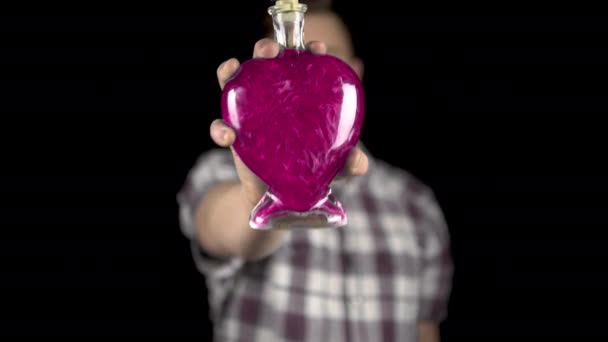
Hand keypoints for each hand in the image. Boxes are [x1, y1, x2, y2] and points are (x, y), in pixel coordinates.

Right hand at [210, 38, 368, 205]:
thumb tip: (359, 162)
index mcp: (299, 98)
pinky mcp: (235, 136)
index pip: (303, 64)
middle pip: (265, 62)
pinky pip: (220, 125)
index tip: (317, 50)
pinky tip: (228, 135)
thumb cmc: (311, 171)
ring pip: (235, 83)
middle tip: (271, 51)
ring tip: (233, 69)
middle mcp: (273, 99)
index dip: (309, 51)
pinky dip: (219, 127)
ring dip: (231, 71)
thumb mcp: (334, 166)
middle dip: (265, 48)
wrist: (283, 199)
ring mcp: (250, 115)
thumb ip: (348, 163)